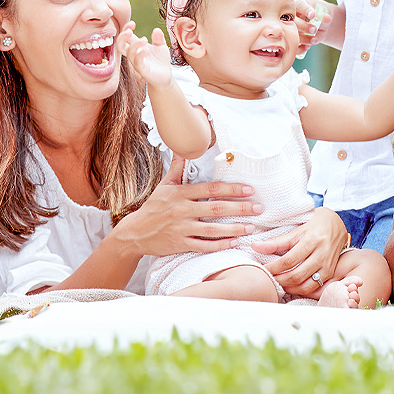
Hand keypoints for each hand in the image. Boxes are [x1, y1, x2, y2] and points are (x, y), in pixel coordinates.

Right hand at [114, 158, 259, 256]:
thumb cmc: (153, 207)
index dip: (231, 189)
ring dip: (234, 228)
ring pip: (212, 229)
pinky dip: (220, 245)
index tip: (249, 189)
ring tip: (251, 227)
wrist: (135, 232)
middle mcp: (182, 210)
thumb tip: (185, 147)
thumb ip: (178, 168)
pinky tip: (234, 243)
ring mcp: (181, 228)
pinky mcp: (180, 244)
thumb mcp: (164, 185)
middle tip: (258, 208)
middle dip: (239, 208)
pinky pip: (203, 245)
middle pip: (215, 208)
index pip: (210, 189)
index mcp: (180, 194)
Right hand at [123, 21, 174, 88]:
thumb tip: (156, 29)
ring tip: (145, 39)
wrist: (165, 76)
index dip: (125, 29)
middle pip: (119, 45)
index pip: (125, 37)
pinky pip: (137, 62)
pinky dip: (140, 54)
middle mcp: (134, 54)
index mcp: (136, 47)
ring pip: (128, 53)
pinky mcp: (142, 70)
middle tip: (130, 31)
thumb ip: (158, 38)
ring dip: (135, 44)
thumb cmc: (160, 61)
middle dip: (122, 37)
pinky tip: (147, 50)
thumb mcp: (161, 46)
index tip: (133, 24)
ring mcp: (137, 62)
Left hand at [252, 206, 345, 297]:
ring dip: (289, 288)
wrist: (338, 224)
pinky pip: (314, 288)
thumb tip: (255, 247)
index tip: (262, 269)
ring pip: (306, 285)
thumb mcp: (297, 229)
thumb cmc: (315, 224)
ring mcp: (328, 265)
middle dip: (279, 280)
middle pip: (296, 275)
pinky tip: (291, 286)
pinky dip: (300, 290)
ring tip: (278, 283)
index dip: (273, 268)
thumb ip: (277, 241)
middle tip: (268, 278)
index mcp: (313, 240)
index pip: (289, 260)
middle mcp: (322, 254)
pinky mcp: (331, 273)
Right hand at [294, 0, 334, 54]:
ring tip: (314, 39)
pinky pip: (292, 45)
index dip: (306, 10)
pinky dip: (299, 48)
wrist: (321, 24)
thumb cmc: (321, 14)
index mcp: (300, 4)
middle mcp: (292, 16)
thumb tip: (327, 18)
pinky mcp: (292, 39)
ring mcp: (291, 28)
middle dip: (303, 26)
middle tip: (314, 29)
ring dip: (303, 38)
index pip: (300, 5)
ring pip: (292, 34)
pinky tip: (307, 47)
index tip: (313, 15)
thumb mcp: (325, 13)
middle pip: (293, 21)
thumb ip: (324, 16)